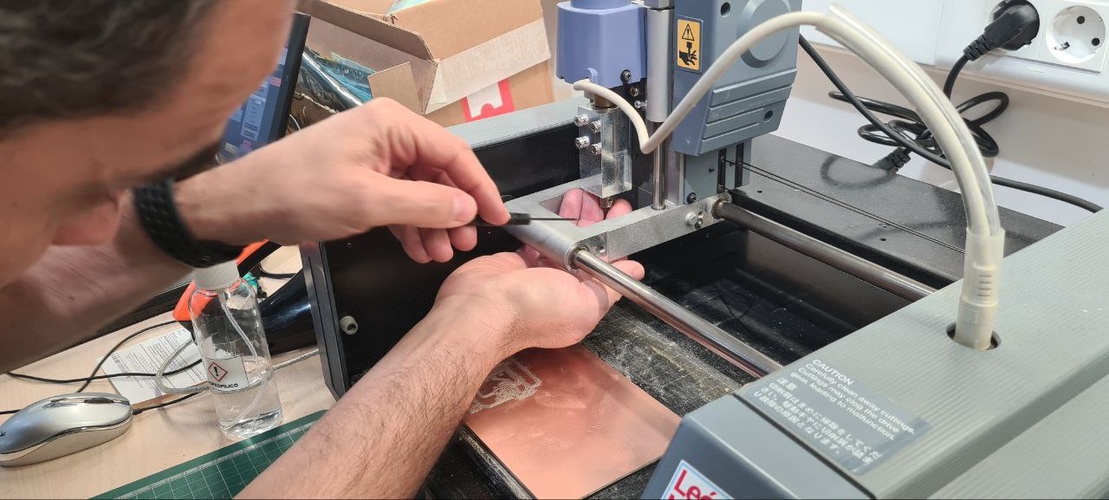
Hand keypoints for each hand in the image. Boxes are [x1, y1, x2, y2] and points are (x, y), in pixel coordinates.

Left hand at [175, 99, 509, 261]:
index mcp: (392, 125)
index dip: (480, 187)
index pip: (454, 153)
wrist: (244, 205)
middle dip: (455, 211)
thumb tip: (467, 208)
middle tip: (466, 244)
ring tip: (442, 253)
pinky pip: (400, 201)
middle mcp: (387, 135)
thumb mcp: (368, 201)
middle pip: (440, 173)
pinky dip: (412, 226)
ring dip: (434, 224)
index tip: (499, 217)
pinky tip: (420, 249)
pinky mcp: (362, 179)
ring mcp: (374, 157)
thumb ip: (424, 205)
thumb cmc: (297, 192)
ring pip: (421, 191)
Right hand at [435, 189, 641, 355]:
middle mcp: (563, 289)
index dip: (616, 240)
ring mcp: (539, 275)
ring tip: (580, 196)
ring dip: (572, 218)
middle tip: (603, 200)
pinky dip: (547, 224)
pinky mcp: (518, 261)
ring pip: (562, 241)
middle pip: (586, 250)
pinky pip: (538, 239)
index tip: (621, 216)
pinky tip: (554, 208)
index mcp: (583, 301)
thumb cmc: (531, 310)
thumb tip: (634, 271)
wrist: (482, 307)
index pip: (607, 267)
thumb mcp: (585, 302)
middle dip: (595, 223)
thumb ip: (610, 284)